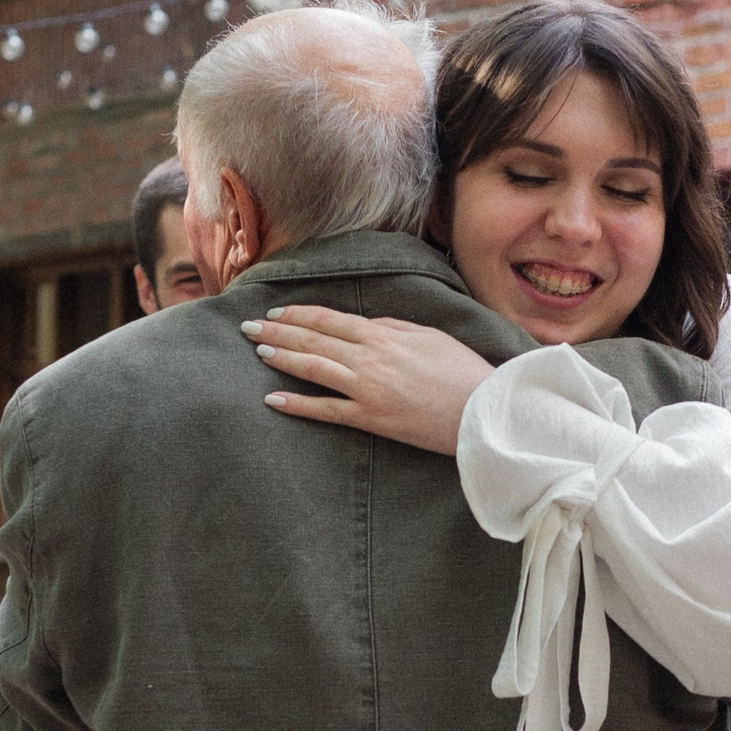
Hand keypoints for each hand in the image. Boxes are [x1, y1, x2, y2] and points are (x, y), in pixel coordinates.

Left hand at [243, 305, 495, 456]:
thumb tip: (363, 323)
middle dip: (277, 331)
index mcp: (382, 333)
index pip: (328, 319)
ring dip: (282, 358)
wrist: (481, 409)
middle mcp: (368, 357)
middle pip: (312, 339)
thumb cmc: (461, 370)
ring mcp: (366, 389)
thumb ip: (392, 327)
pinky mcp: (370, 418)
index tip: (275, 312)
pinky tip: (273, 399)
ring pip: (312, 368)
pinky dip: (297, 404)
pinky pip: (325, 410)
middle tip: (248, 328)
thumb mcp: (427, 335)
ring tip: (259, 352)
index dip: (297, 314)